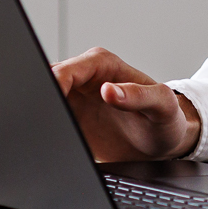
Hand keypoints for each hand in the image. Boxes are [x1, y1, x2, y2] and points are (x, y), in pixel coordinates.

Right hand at [51, 47, 200, 163]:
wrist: (162, 143)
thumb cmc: (165, 119)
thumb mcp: (163, 106)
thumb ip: (140, 95)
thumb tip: (109, 90)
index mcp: (103, 65)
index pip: (67, 69)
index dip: (54, 85)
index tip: (52, 104)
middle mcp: (85, 78)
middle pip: (48, 81)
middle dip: (41, 97)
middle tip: (46, 120)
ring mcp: (75, 98)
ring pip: (43, 98)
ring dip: (41, 112)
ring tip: (48, 131)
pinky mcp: (70, 118)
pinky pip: (49, 118)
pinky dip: (47, 126)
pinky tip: (52, 138)